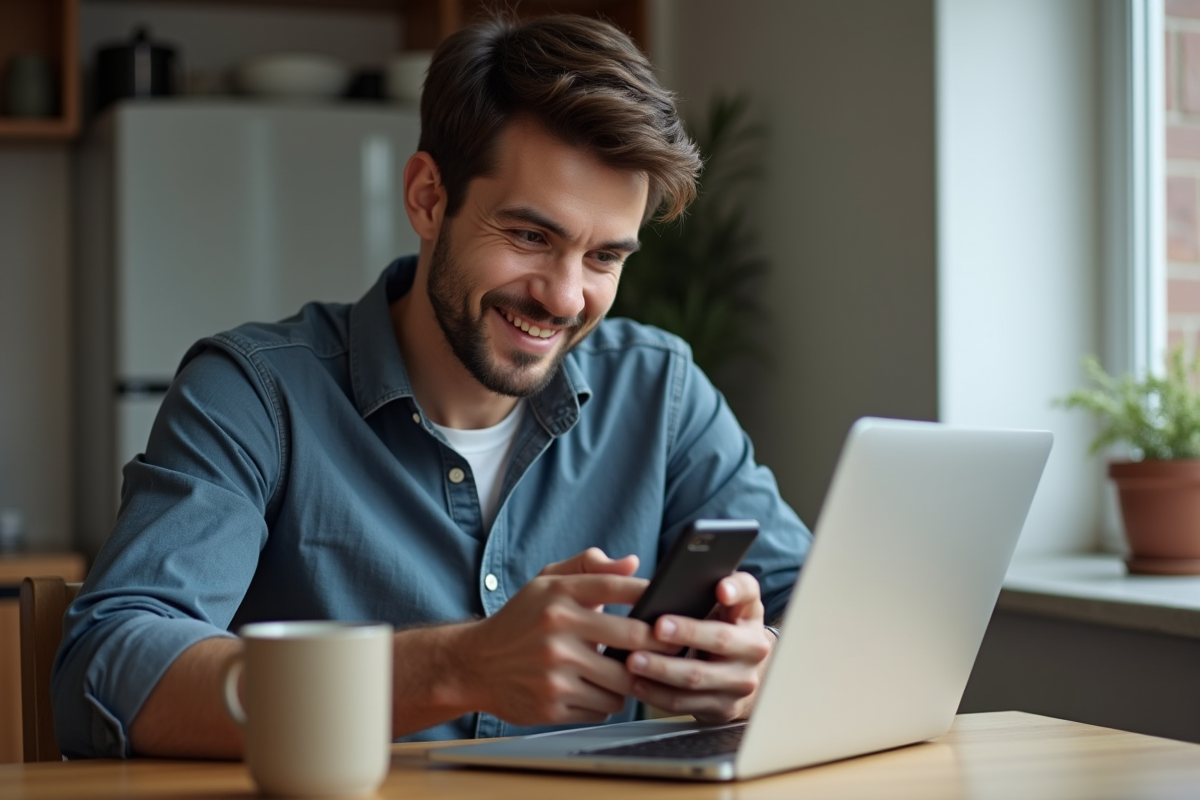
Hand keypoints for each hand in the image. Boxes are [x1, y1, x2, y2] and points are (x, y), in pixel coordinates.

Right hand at [454, 550, 676, 726]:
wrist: (475, 665)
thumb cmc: (520, 621)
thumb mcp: (546, 583)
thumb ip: (588, 567)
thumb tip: (633, 563)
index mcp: (558, 595)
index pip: (617, 586)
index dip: (651, 594)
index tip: (671, 602)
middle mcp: (557, 630)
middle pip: (634, 639)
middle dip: (660, 644)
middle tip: (670, 647)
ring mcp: (555, 671)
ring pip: (623, 682)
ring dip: (630, 680)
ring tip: (626, 673)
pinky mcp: (553, 705)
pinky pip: (602, 708)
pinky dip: (605, 702)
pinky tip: (595, 691)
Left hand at [624, 571, 774, 721]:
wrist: (741, 672)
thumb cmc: (723, 626)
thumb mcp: (727, 603)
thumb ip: (714, 584)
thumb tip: (704, 583)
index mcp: (749, 613)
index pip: (748, 594)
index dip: (735, 591)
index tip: (720, 590)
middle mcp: (753, 648)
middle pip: (719, 640)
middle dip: (687, 634)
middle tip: (656, 628)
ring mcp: (740, 682)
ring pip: (697, 678)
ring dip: (662, 670)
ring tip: (633, 660)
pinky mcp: (723, 707)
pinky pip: (685, 703)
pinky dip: (657, 694)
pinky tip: (636, 683)